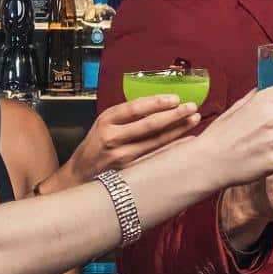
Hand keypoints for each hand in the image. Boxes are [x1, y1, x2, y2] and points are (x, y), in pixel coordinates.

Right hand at [64, 95, 199, 182]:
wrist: (78, 175)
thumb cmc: (96, 146)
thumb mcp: (104, 124)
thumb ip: (126, 116)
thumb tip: (159, 105)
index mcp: (106, 120)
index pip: (134, 108)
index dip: (156, 102)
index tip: (175, 98)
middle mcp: (112, 138)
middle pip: (148, 125)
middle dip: (173, 115)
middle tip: (192, 107)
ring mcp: (121, 157)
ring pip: (155, 142)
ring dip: (177, 131)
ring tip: (193, 121)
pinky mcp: (128, 172)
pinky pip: (155, 157)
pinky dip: (172, 149)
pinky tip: (186, 143)